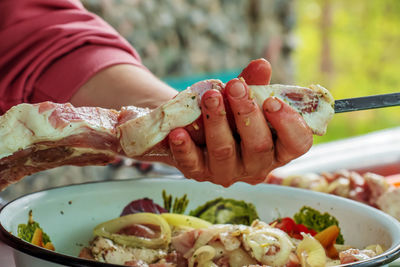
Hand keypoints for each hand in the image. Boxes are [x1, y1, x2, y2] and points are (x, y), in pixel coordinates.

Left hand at [167, 59, 312, 186]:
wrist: (196, 125)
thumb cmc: (231, 112)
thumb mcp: (244, 97)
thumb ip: (254, 84)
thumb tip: (261, 65)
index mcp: (278, 148)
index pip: (296, 143)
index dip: (288, 124)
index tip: (273, 101)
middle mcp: (256, 165)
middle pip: (259, 146)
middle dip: (247, 113)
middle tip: (235, 86)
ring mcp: (227, 172)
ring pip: (225, 152)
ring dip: (217, 122)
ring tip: (210, 96)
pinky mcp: (199, 173)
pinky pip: (192, 164)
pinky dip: (185, 148)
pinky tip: (178, 132)